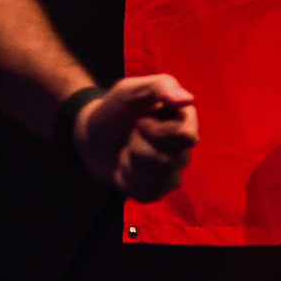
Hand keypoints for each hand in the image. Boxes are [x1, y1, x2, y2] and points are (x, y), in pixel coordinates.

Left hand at [73, 74, 198, 201]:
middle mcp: (183, 148)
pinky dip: (126, 182)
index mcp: (184, 121)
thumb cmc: (114, 109)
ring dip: (129, 165)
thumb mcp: (131, 89)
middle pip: (167, 161)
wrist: (91, 136)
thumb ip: (160, 88)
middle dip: (137, 148)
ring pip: (156, 179)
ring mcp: (172, 170)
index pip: (185, 137)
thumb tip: (188, 100)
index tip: (140, 122)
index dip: (157, 133)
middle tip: (130, 136)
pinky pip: (147, 193)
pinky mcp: (157, 188)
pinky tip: (124, 168)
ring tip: (125, 151)